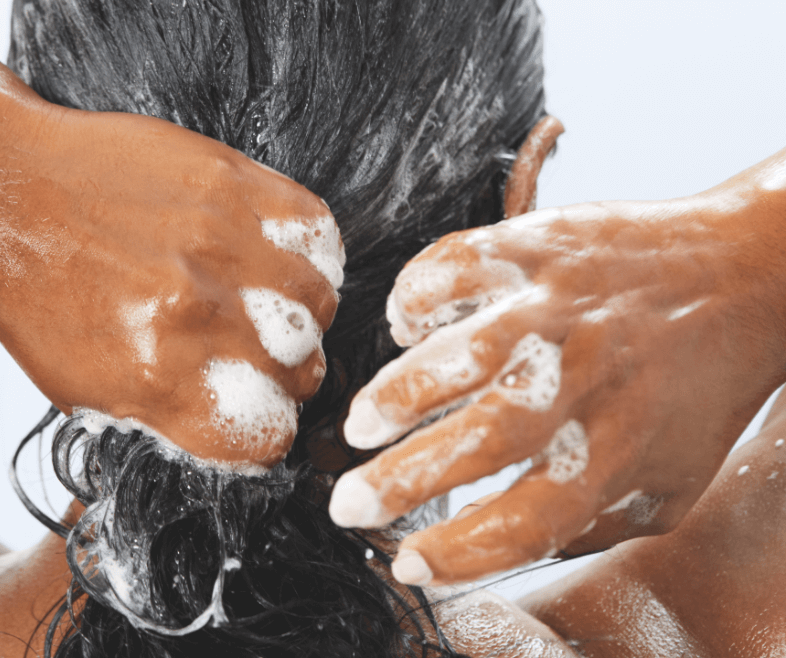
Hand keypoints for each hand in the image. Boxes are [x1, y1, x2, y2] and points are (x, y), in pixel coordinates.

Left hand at [0, 109, 340, 466]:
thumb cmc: (30, 291)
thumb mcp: (78, 389)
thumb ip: (164, 418)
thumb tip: (228, 437)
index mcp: (156, 380)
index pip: (267, 438)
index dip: (265, 430)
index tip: (255, 411)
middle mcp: (197, 316)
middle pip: (304, 373)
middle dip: (287, 374)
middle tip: (256, 352)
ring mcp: (220, 244)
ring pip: (321, 305)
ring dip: (302, 313)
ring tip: (267, 301)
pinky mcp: (231, 183)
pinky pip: (317, 232)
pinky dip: (310, 251)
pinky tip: (276, 257)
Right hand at [328, 152, 785, 583]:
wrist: (748, 272)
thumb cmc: (699, 385)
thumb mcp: (672, 480)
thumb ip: (592, 520)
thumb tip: (502, 545)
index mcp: (617, 450)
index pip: (523, 521)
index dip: (456, 551)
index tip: (408, 562)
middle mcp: (583, 380)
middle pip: (481, 442)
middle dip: (401, 481)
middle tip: (349, 503)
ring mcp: (558, 306)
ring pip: (462, 354)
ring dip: (398, 394)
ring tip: (360, 423)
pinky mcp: (538, 247)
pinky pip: (457, 266)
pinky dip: (415, 297)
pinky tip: (404, 326)